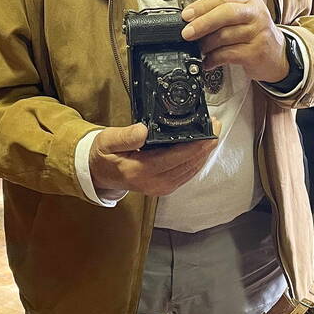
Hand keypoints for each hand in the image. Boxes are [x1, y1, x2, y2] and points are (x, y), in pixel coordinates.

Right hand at [90, 121, 219, 196]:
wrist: (98, 174)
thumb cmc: (103, 155)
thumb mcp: (107, 140)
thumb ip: (125, 136)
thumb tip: (144, 130)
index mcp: (140, 171)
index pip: (176, 157)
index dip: (196, 144)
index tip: (208, 131)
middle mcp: (153, 183)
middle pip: (188, 164)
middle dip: (205, 146)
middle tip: (216, 126)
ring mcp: (160, 188)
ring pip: (191, 171)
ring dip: (204, 153)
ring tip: (213, 134)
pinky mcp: (164, 187)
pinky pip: (186, 175)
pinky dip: (196, 161)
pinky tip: (202, 149)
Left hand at [181, 0, 287, 83]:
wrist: (278, 55)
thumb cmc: (255, 34)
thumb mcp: (242, 17)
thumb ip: (220, 14)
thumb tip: (191, 20)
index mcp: (250, 0)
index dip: (202, 6)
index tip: (186, 16)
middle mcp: (256, 14)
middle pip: (226, 13)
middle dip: (202, 23)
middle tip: (188, 33)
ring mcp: (258, 33)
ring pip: (224, 36)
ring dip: (207, 45)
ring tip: (201, 49)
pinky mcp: (256, 52)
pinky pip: (228, 54)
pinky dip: (213, 59)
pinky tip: (209, 61)